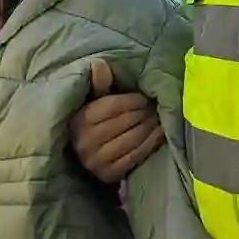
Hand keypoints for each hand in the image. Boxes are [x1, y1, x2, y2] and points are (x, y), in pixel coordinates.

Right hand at [70, 59, 163, 185]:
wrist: (84, 159)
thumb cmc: (92, 124)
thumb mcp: (91, 103)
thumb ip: (98, 84)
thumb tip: (99, 63)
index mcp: (78, 121)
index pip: (111, 107)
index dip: (131, 101)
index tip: (143, 98)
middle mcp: (85, 142)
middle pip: (123, 122)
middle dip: (142, 113)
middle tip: (154, 107)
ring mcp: (96, 161)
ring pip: (131, 139)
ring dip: (149, 127)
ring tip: (158, 118)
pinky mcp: (109, 174)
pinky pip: (135, 156)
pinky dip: (150, 143)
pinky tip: (159, 133)